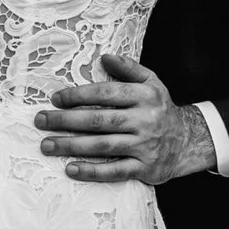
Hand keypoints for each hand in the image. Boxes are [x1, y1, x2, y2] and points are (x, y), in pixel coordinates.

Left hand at [34, 51, 213, 184]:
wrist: (188, 141)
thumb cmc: (160, 109)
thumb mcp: (152, 83)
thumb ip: (129, 69)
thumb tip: (105, 57)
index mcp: (144, 96)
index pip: (106, 93)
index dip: (78, 96)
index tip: (55, 99)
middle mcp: (145, 120)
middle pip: (99, 120)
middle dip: (65, 121)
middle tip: (40, 121)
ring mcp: (144, 146)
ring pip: (102, 146)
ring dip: (71, 146)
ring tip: (47, 145)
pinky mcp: (144, 168)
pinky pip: (114, 171)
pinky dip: (91, 172)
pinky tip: (70, 169)